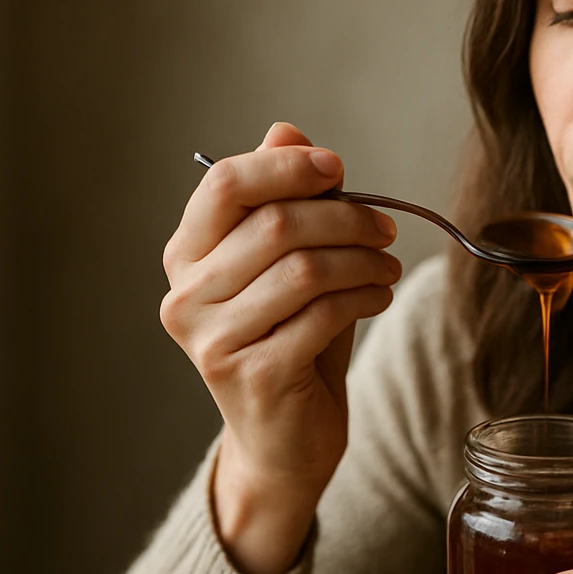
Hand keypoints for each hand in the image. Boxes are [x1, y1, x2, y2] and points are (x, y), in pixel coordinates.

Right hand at [160, 122, 401, 573]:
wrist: (285, 443)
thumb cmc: (290, 343)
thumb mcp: (287, 267)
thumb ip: (283, 203)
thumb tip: (287, 130)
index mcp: (186, 258)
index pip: (224, 185)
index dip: (286, 167)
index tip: (338, 168)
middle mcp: (187, 297)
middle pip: (275, 224)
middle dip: (345, 218)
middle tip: (386, 228)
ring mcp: (214, 341)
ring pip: (304, 269)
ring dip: (362, 261)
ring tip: (387, 270)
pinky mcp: (254, 375)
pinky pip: (323, 315)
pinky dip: (363, 298)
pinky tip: (378, 299)